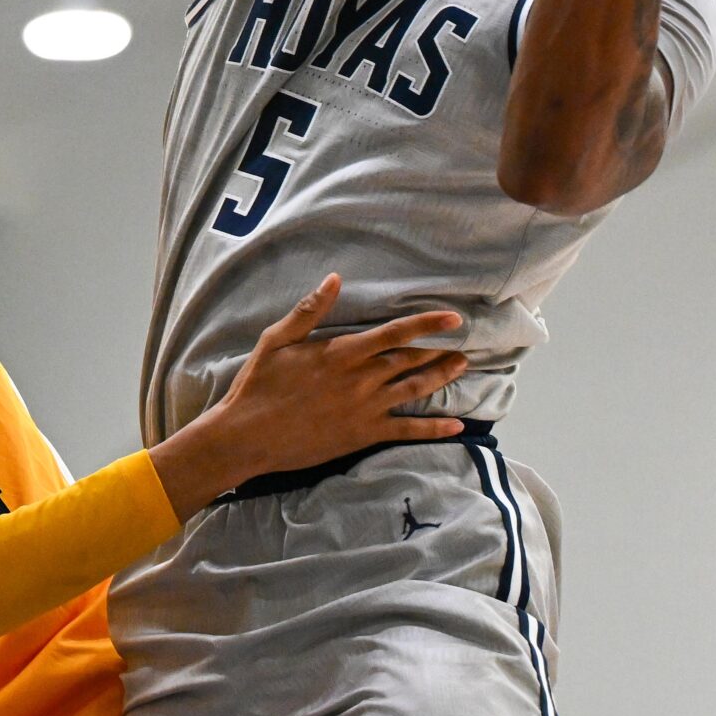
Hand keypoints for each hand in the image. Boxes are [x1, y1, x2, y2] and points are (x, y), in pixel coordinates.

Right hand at [149, 274, 469, 517]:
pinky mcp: (363, 435)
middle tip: (465, 343)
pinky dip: (433, 429)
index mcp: (342, 353)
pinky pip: (406, 431)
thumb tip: (334, 279)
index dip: (426, 323)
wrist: (249, 436)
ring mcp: (365, 409)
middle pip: (410, 360)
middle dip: (439, 350)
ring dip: (441, 378)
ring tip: (461, 368)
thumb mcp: (277, 340)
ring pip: (414, 390)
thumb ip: (309, 310)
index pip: (394, 333)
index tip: (453, 317)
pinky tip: (456, 427)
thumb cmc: (259, 385)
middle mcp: (360, 379)